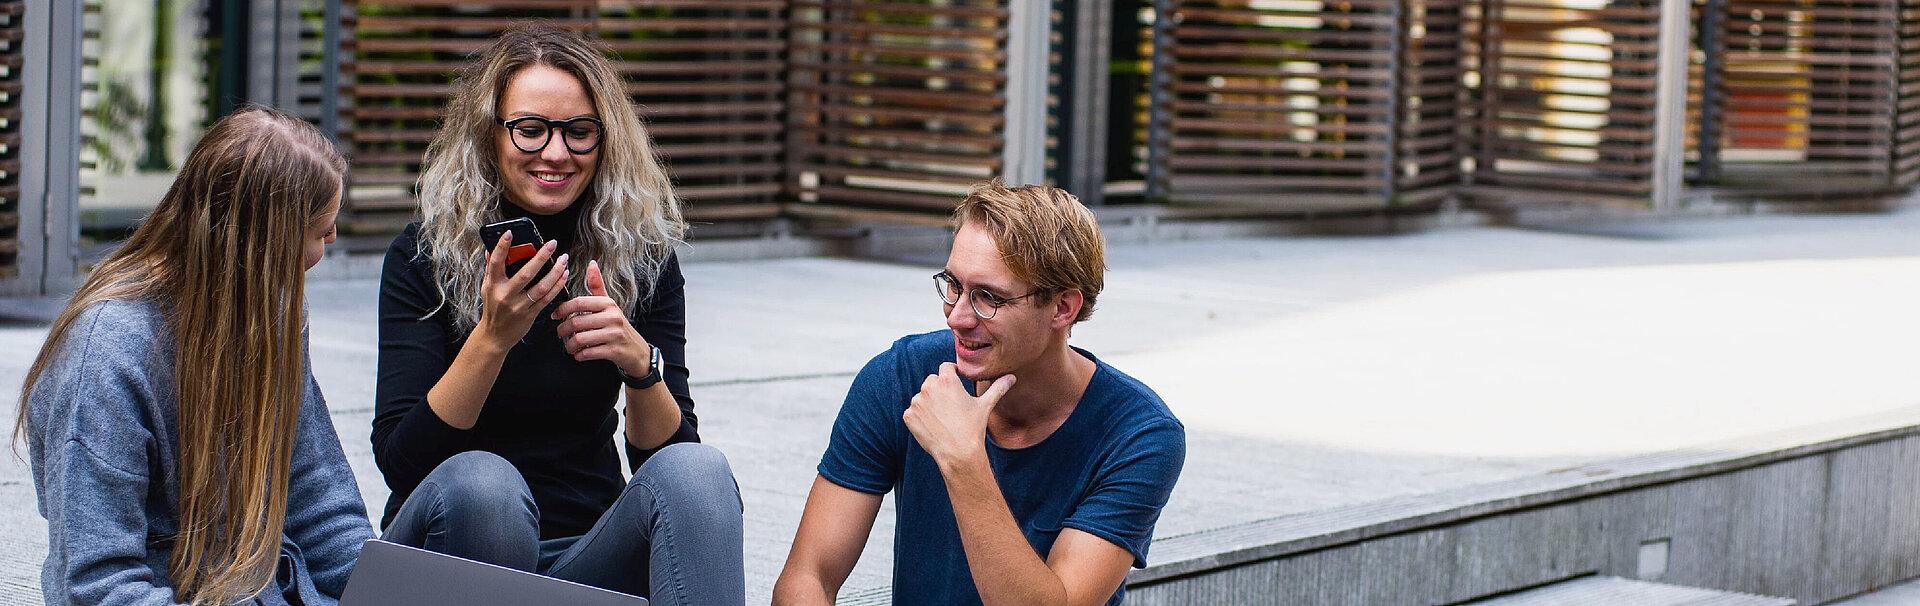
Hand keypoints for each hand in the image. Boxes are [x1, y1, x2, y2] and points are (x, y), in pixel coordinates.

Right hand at [475, 231, 567, 347]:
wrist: (495, 336)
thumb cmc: (492, 308)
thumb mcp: (487, 288)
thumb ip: (490, 269)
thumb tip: (490, 249)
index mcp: (493, 285)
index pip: (496, 262)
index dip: (502, 247)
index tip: (510, 233)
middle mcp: (505, 295)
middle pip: (526, 273)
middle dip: (541, 257)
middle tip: (552, 244)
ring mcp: (519, 306)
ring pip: (541, 286)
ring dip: (555, 272)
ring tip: (563, 259)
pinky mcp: (530, 314)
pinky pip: (547, 298)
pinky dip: (557, 286)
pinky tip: (563, 275)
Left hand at [553, 260, 652, 376]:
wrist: (637, 350)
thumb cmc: (618, 326)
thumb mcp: (609, 305)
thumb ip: (597, 286)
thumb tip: (592, 263)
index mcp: (608, 304)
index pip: (579, 302)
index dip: (562, 309)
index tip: (555, 316)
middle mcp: (613, 317)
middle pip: (577, 322)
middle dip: (563, 330)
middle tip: (559, 334)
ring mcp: (614, 334)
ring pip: (581, 339)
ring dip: (570, 345)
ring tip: (569, 347)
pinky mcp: (614, 351)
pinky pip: (588, 353)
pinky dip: (579, 355)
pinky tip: (579, 354)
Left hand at [903, 363, 1014, 468]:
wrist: (958, 454)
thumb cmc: (973, 428)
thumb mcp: (985, 405)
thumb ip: (998, 388)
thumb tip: (1012, 377)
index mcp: (947, 380)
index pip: (946, 367)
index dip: (952, 374)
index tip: (956, 384)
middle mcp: (929, 387)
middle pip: (932, 381)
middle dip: (940, 390)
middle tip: (951, 406)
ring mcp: (917, 402)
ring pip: (922, 397)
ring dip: (929, 404)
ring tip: (943, 419)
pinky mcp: (909, 416)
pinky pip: (913, 412)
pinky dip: (920, 418)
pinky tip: (933, 426)